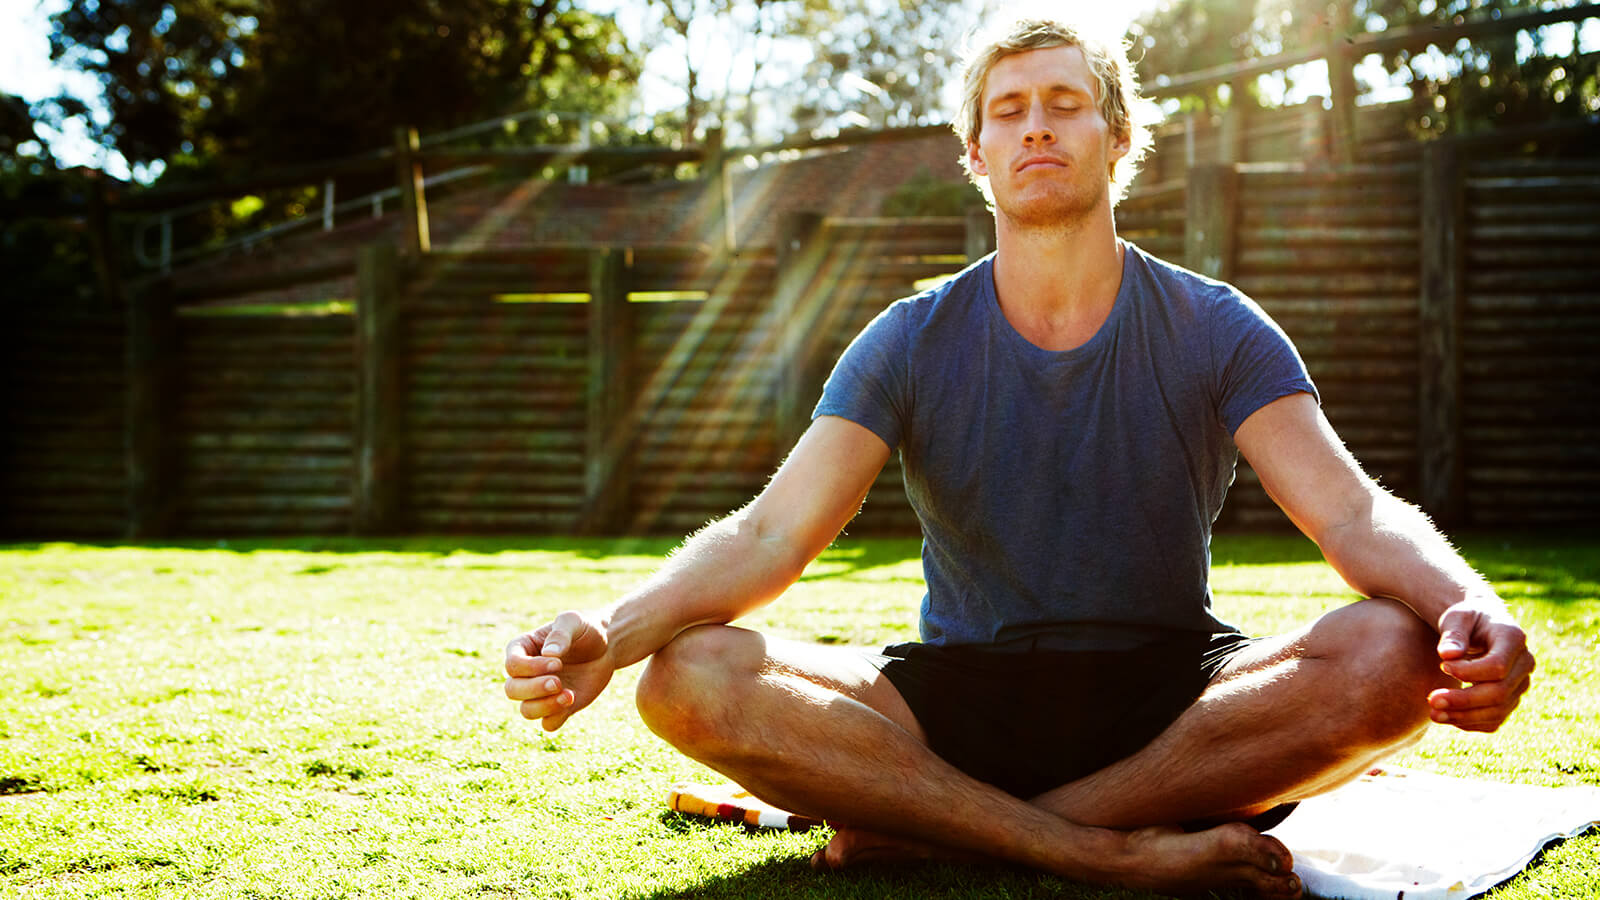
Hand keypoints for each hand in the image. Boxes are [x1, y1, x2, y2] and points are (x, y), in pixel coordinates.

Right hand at [504, 610, 614, 730]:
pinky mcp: (557, 707)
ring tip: (569, 695)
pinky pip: (547, 723)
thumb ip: (561, 634)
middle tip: (559, 682)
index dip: (531, 668)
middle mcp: (526, 674)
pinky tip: (572, 700)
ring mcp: (540, 693)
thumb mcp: (574, 622)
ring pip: (526, 711)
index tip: (558, 662)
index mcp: (522, 649)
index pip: (513, 665)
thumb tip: (549, 653)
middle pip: (513, 690)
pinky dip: (556, 718)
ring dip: (545, 706)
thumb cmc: (585, 629)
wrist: (606, 646)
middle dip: (535, 689)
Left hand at [1428, 600, 1534, 732]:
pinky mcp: (1511, 699)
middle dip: (1463, 700)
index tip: (1443, 665)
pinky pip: (1495, 720)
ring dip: (1464, 716)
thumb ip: (1454, 634)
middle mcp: (1524, 663)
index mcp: (1514, 638)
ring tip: (1434, 714)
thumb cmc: (1467, 619)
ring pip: (1498, 711)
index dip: (1469, 672)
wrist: (1482, 626)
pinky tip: (1447, 717)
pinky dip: (1470, 723)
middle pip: (1499, 693)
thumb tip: (1448, 654)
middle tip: (1431, 700)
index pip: (1498, 667)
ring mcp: (1520, 684)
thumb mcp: (1457, 617)